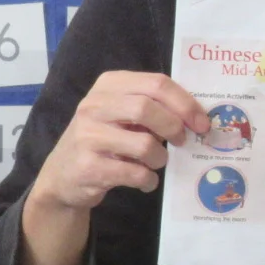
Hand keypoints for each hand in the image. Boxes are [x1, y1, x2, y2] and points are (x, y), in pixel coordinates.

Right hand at [17, 70, 205, 264]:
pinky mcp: (88, 167)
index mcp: (108, 86)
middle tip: (182, 141)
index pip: (156, 83)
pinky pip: (134, 174)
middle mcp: (93, 106)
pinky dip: (148, 180)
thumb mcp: (119, 114)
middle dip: (174, 127)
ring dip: (160, 158)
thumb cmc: (101, 141)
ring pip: (144, 144)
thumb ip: (150, 106)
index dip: (185, 103)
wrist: (62, 176)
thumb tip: (195, 116)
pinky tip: (144, 181)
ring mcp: (87, 137)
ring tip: (156, 163)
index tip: (202, 122)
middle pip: (147, 108)